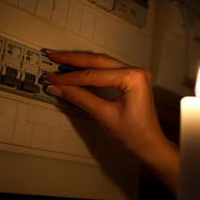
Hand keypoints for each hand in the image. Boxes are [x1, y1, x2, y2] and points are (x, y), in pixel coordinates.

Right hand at [43, 50, 167, 160]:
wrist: (149, 143)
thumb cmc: (134, 133)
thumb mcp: (104, 115)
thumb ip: (80, 98)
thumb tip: (58, 87)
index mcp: (133, 78)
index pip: (94, 75)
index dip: (69, 77)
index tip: (51, 78)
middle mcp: (137, 71)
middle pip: (98, 61)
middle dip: (73, 60)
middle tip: (52, 56)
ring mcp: (136, 74)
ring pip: (103, 63)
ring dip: (82, 62)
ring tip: (61, 60)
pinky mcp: (133, 79)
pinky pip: (109, 69)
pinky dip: (92, 69)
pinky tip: (78, 68)